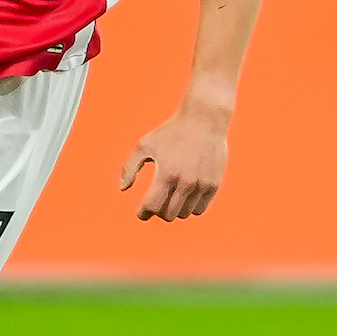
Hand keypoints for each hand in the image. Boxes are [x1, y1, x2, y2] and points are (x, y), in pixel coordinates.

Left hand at [118, 106, 228, 221]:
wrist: (204, 120)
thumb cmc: (171, 132)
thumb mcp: (145, 145)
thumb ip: (130, 167)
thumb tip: (123, 188)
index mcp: (166, 174)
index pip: (152, 207)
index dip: (144, 212)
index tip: (142, 212)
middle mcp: (185, 182)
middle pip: (168, 215)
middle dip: (158, 212)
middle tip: (156, 202)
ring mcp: (201, 185)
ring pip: (184, 214)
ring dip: (175, 210)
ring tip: (171, 198)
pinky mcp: (214, 185)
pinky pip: (200, 209)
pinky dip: (190, 207)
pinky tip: (185, 197)